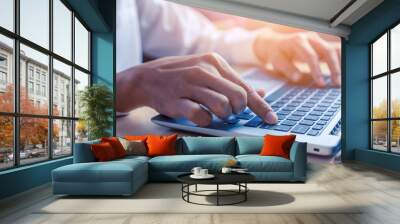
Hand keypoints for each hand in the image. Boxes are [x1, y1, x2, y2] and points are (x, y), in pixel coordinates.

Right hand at [116, 53, 277, 125]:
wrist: (147, 78)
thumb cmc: (182, 76)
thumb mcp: (208, 71)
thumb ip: (233, 82)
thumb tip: (262, 94)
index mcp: (214, 61)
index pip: (245, 87)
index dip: (261, 106)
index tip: (272, 119)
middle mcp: (203, 70)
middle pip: (238, 97)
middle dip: (238, 111)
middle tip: (231, 113)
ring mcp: (189, 85)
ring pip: (222, 106)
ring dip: (223, 116)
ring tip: (216, 114)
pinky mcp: (176, 100)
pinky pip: (201, 116)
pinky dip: (205, 121)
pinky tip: (201, 116)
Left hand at [254, 30, 340, 86]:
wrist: (276, 43)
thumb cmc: (277, 53)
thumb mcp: (277, 61)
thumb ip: (287, 68)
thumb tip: (297, 77)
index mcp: (298, 41)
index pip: (311, 55)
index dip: (317, 70)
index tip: (321, 83)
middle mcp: (310, 38)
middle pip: (327, 51)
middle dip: (334, 68)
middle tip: (337, 83)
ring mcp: (318, 40)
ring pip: (334, 50)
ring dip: (340, 65)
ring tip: (341, 80)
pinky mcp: (322, 44)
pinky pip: (335, 51)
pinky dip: (341, 61)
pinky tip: (344, 72)